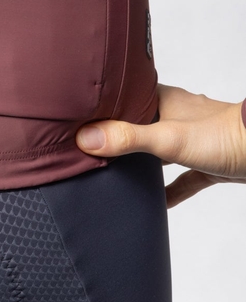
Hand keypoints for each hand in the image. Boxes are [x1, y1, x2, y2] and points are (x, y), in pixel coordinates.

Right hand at [75, 83, 245, 207]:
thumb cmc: (227, 136)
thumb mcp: (169, 138)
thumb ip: (128, 138)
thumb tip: (84, 138)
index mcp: (163, 100)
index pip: (123, 99)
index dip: (100, 108)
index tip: (75, 119)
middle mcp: (175, 116)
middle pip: (137, 125)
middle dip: (116, 137)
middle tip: (89, 149)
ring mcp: (192, 140)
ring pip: (158, 151)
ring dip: (141, 162)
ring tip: (113, 173)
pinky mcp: (207, 163)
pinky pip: (182, 177)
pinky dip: (169, 189)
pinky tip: (156, 202)